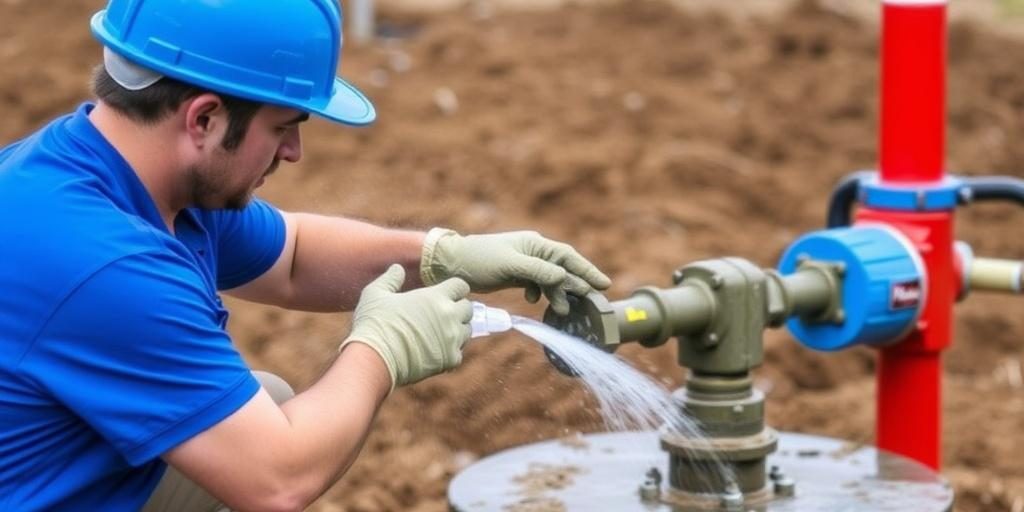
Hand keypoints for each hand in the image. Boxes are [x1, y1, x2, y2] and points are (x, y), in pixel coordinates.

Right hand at [340, 264, 472, 389]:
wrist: (374, 359)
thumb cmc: (374, 324)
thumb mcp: (375, 294)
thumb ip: (390, 279)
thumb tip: (398, 268)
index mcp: (435, 296)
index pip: (461, 286)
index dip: (454, 289)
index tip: (444, 295)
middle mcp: (449, 315)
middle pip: (468, 308)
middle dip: (458, 309)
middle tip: (441, 315)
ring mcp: (452, 338)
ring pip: (467, 331)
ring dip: (457, 330)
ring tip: (439, 333)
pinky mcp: (450, 359)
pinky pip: (459, 353)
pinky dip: (450, 353)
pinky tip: (435, 352)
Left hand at [420, 229, 610, 314]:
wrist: (453, 264)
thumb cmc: (480, 259)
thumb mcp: (510, 265)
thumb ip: (538, 271)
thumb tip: (563, 276)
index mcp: (535, 244)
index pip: (568, 257)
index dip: (587, 270)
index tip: (604, 284)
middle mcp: (534, 251)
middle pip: (563, 269)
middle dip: (577, 284)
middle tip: (592, 301)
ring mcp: (526, 263)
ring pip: (551, 279)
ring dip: (558, 293)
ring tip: (563, 309)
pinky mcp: (517, 274)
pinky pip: (537, 285)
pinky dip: (540, 293)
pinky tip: (535, 301)